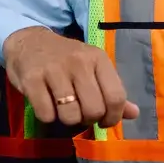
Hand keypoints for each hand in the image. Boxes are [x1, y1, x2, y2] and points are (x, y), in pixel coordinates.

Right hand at [2, 27, 138, 128]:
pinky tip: (46, 103)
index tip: (104, 120)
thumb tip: (134, 113)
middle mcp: (78, 62)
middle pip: (94, 110)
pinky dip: (47, 116)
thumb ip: (112, 91)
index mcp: (98, 58)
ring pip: (70, 116)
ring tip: (63, 107)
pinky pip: (46, 115)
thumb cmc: (66, 59)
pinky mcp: (31, 80)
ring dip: (68, 119)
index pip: (116, 97)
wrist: (29, 42)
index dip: (112, 117)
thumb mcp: (93, 68)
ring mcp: (54, 70)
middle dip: (88, 119)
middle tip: (81, 112)